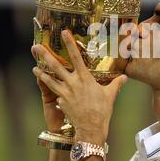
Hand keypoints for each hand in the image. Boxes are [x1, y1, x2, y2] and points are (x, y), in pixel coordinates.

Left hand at [31, 30, 127, 145]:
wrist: (91, 128)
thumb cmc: (102, 111)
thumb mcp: (110, 95)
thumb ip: (116, 84)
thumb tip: (125, 77)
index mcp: (85, 78)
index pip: (76, 57)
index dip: (70, 44)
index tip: (64, 33)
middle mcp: (73, 83)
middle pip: (56, 66)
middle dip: (45, 55)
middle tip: (36, 47)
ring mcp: (65, 93)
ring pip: (50, 79)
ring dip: (41, 73)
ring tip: (34, 67)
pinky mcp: (61, 102)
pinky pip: (54, 93)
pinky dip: (51, 89)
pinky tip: (47, 87)